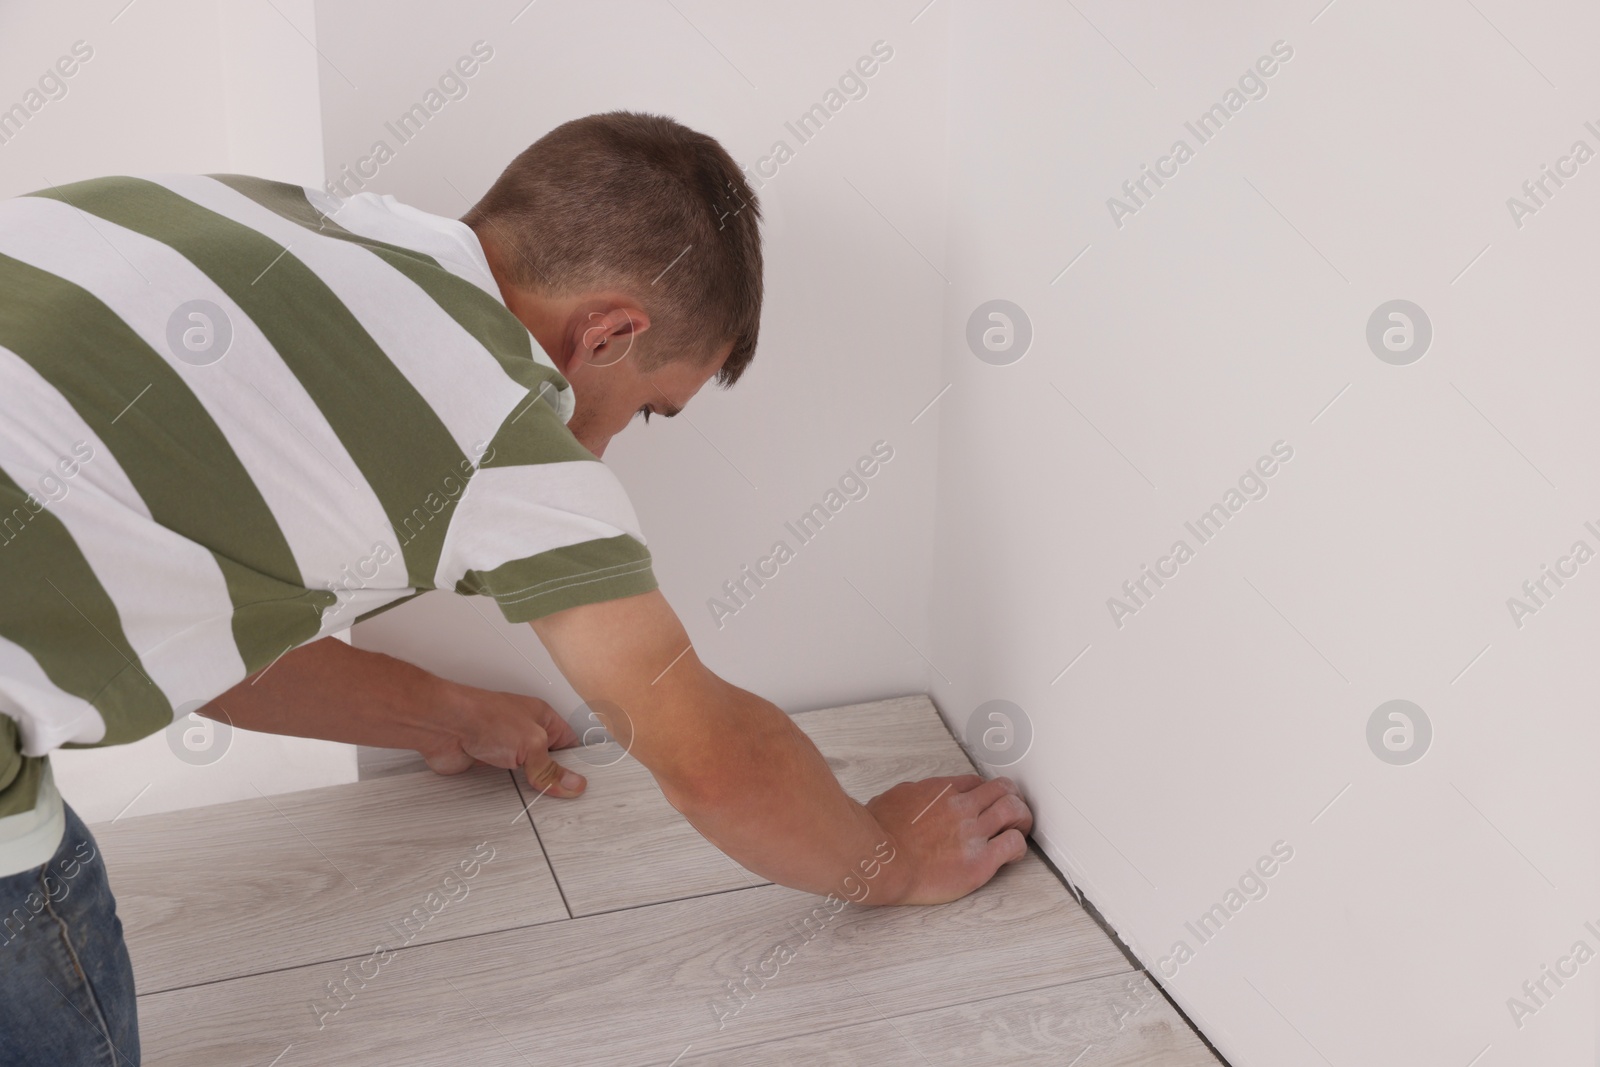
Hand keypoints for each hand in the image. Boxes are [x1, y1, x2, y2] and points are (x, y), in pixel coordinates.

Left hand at [422, 683, 588, 797]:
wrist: (443, 726)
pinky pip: (505, 786)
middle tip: (564, 801)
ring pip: (526, 777)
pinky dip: (509, 796)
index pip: (569, 745)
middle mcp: (525, 734)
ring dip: (530, 790)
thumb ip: (550, 768)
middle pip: (548, 763)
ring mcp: (505, 750)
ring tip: (542, 808)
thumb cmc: (483, 716)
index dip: (577, 765)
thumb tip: (573, 784)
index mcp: (542, 719)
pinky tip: (516, 806)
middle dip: (553, 781)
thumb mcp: (531, 743)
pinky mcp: (486, 766)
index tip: (582, 786)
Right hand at [865, 774, 1031, 904]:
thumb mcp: (894, 799)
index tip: (987, 804)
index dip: (986, 793)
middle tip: (1013, 812)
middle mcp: (961, 807)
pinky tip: (1011, 854)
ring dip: (1022, 818)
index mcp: (940, 790)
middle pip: (1003, 789)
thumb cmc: (878, 836)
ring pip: (1014, 810)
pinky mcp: (979, 861)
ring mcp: (972, 833)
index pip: (977, 782)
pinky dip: (1018, 847)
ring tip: (1020, 829)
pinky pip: (1013, 845)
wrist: (880, 862)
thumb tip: (917, 798)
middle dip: (1012, 798)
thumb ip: (914, 796)